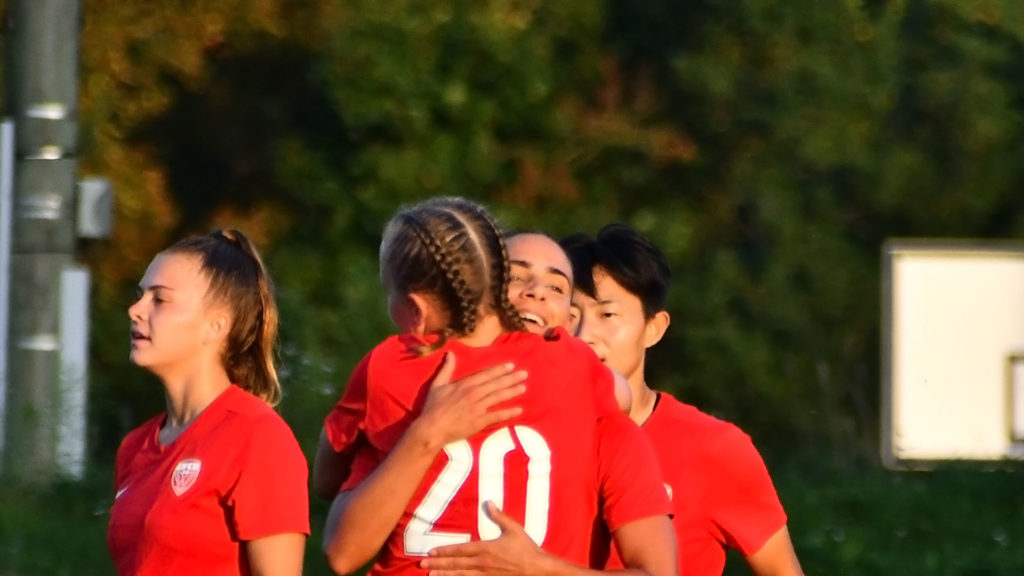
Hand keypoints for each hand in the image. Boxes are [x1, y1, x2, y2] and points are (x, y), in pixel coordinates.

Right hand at [412, 353, 527, 449]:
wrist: (431, 429)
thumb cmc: (432, 407)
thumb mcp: (437, 385)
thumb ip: (446, 369)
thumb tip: (450, 353)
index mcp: (464, 385)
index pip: (485, 375)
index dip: (499, 370)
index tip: (511, 366)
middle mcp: (474, 394)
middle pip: (495, 385)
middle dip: (511, 379)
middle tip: (525, 374)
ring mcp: (478, 408)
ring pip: (498, 398)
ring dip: (512, 392)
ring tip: (524, 387)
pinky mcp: (479, 422)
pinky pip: (496, 416)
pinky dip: (508, 413)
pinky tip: (519, 410)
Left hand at [420, 501, 543, 575]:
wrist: (537, 570)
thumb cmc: (526, 549)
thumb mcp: (514, 529)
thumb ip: (499, 516)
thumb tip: (488, 503)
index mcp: (486, 549)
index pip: (460, 550)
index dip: (444, 551)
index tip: (430, 551)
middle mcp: (482, 563)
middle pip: (456, 564)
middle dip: (438, 563)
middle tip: (421, 564)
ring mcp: (486, 575)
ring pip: (460, 575)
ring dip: (444, 574)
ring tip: (431, 574)